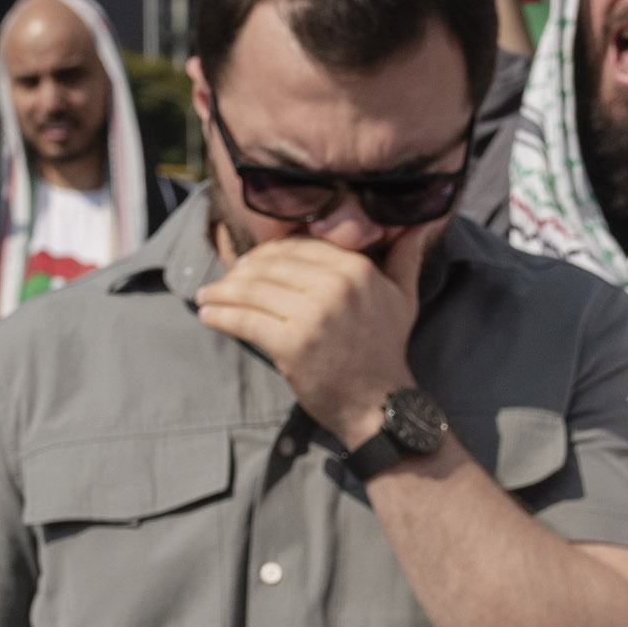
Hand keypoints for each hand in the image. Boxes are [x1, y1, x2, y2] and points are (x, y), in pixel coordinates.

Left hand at [196, 218, 432, 444]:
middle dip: (239, 272)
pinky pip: (244, 321)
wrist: (378, 404)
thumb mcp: (404, 297)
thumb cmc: (386, 350)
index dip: (267, 253)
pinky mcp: (291, 344)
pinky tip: (207, 315)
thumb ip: (406, 257)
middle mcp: (335, 286)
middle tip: (224, 280)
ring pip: (252, 291)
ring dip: (221, 293)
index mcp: (356, 269)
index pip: (298, 248)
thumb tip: (420, 222)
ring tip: (207, 296)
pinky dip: (220, 316)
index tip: (249, 263)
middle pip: (270, 266)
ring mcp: (312, 315)